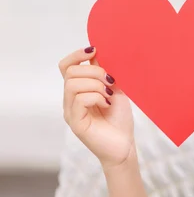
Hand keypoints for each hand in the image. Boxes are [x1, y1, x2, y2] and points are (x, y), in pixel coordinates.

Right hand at [58, 46, 134, 169]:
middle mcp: (70, 99)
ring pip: (73, 84)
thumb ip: (106, 74)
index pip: (65, 66)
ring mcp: (71, 111)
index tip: (94, 50)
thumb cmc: (120, 119)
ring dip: (96, 85)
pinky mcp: (75, 123)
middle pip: (70, 72)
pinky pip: (79, 100)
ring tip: (109, 96)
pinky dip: (97, 97)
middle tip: (111, 83)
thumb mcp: (116, 90)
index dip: (77, 55)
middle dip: (94, 71)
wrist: (125, 145)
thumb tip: (100, 53)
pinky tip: (106, 105)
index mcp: (78, 90)